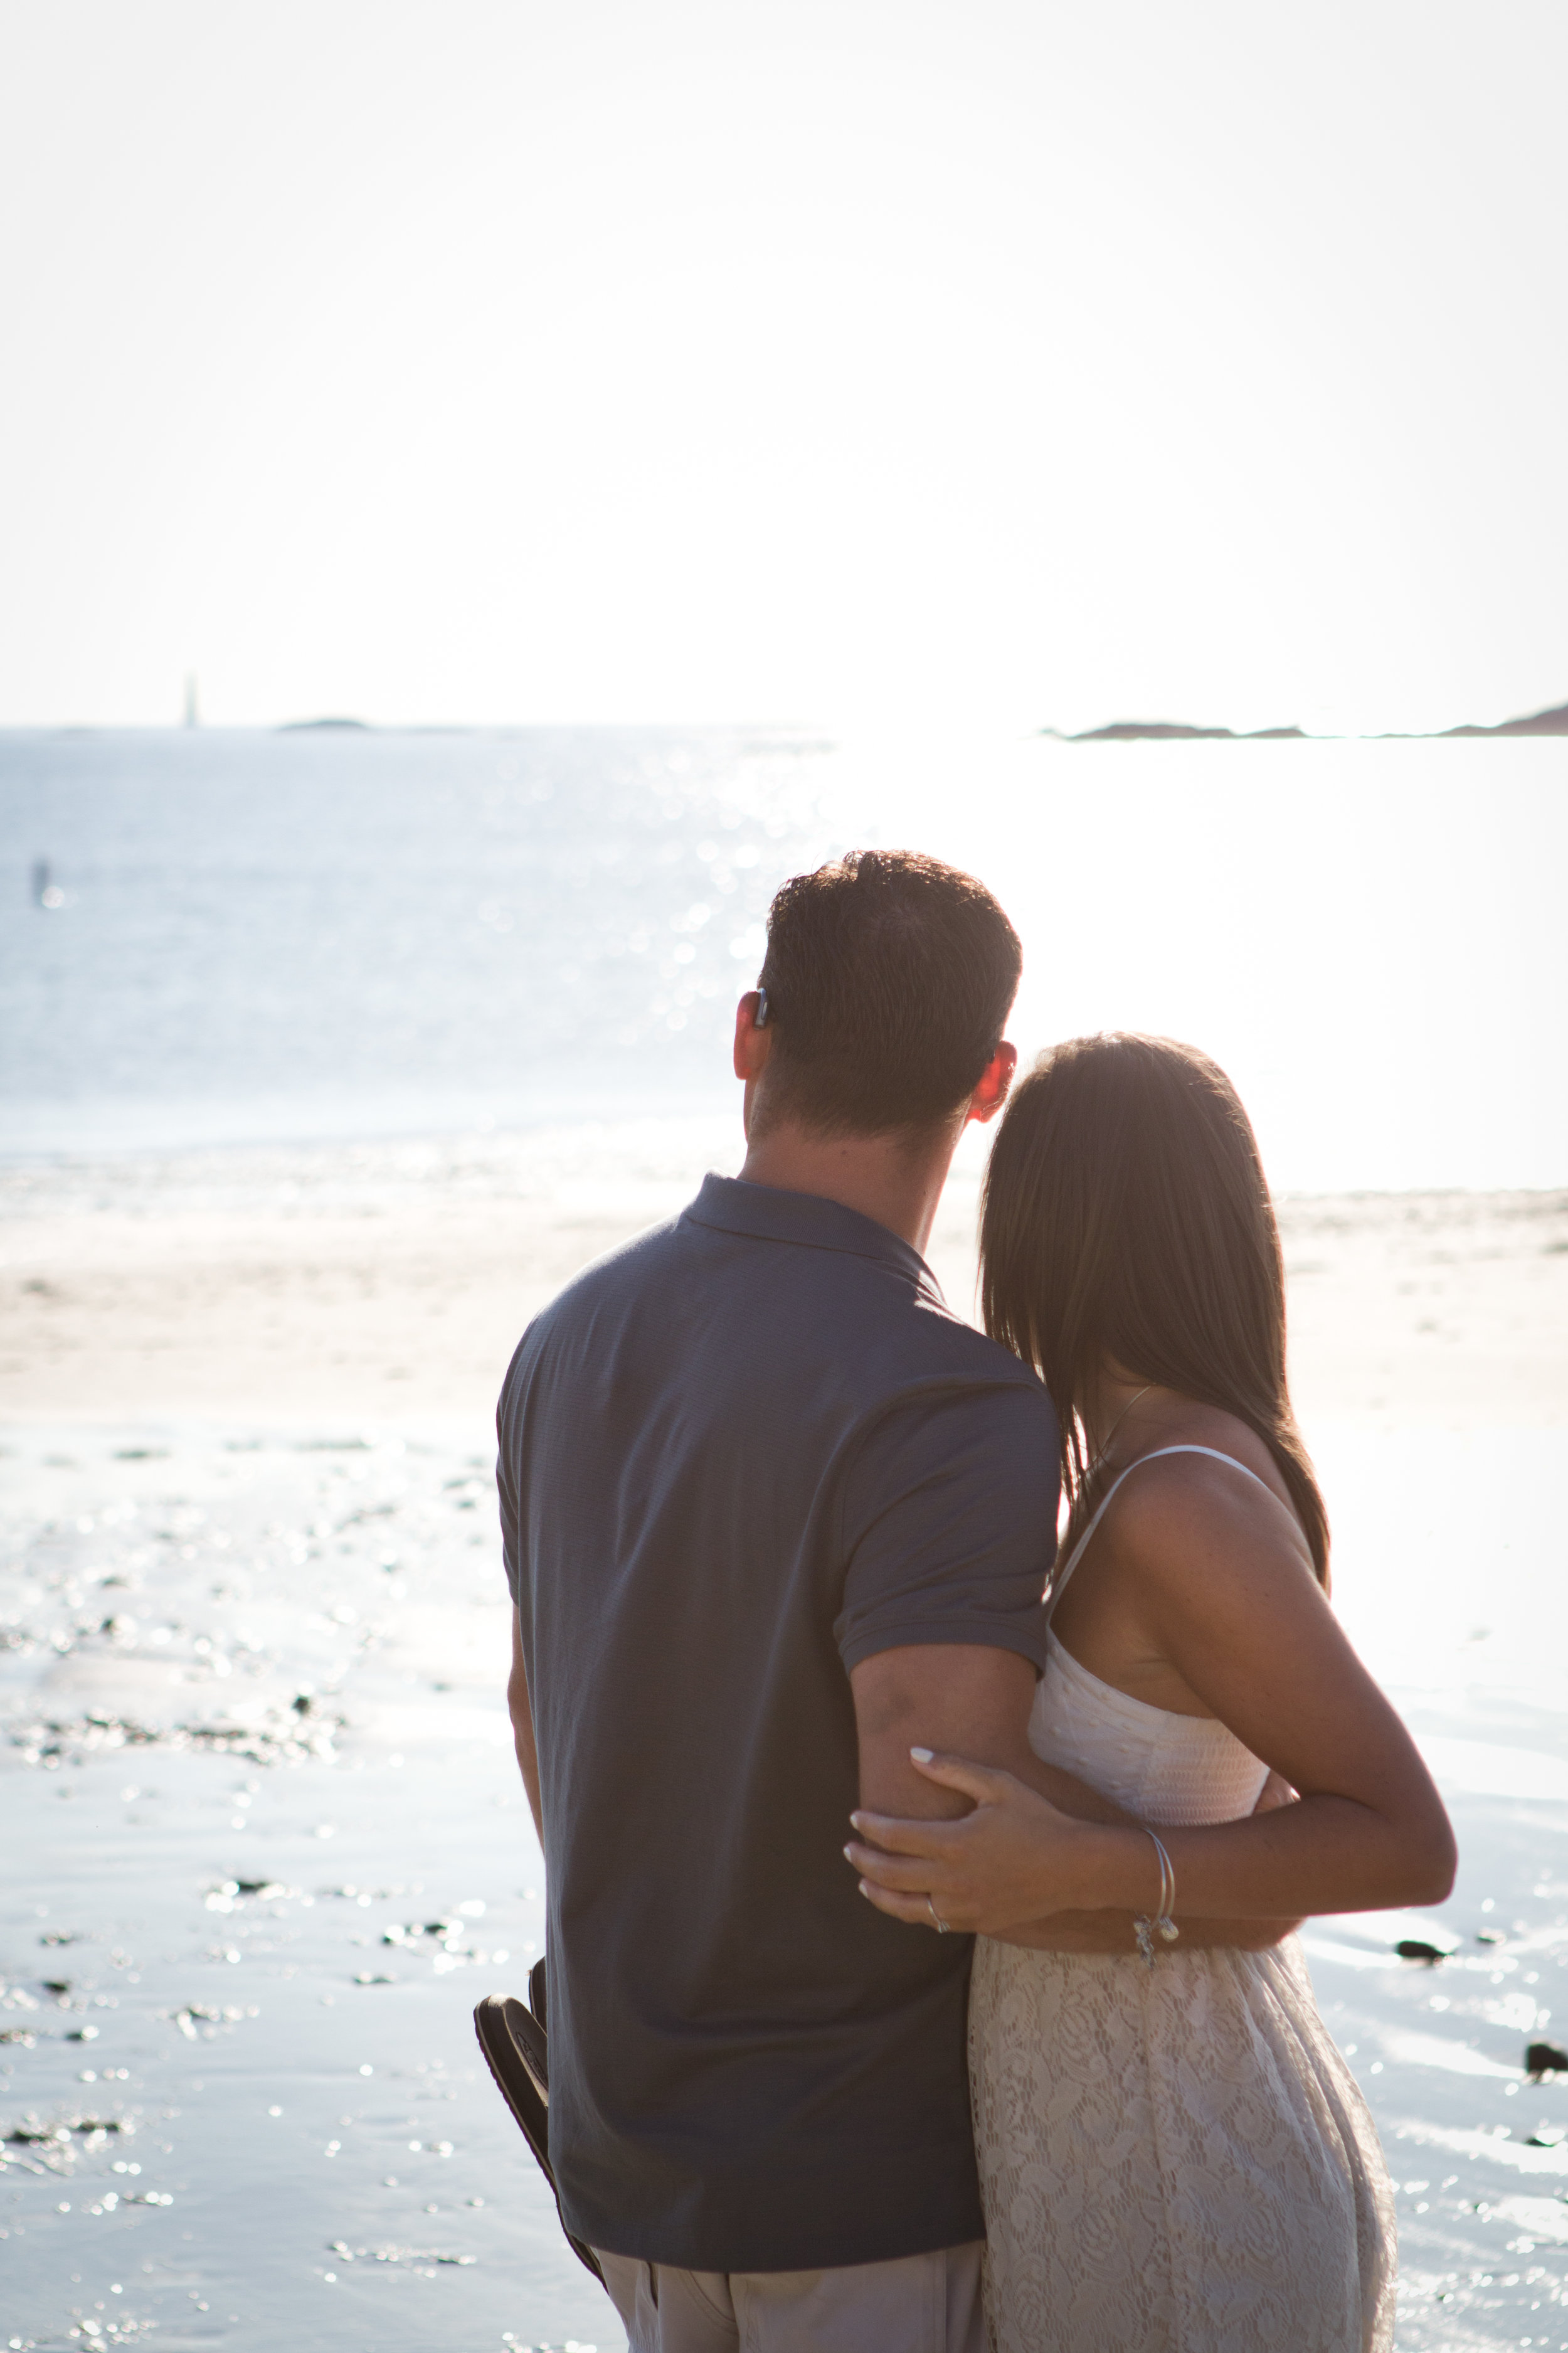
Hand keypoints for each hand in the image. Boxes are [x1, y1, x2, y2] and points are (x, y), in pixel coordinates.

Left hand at [845, 1748, 1102, 1934]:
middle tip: (849, 1850)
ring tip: (863, 1883)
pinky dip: (911, 1912)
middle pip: (890, 1874)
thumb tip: (913, 1754)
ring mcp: (963, 1906)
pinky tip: (904, 1902)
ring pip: (905, 1907)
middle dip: (863, 1861)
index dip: (870, 1827)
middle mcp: (952, 1879)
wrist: (1073, 1868)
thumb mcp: (997, 1784)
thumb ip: (952, 1769)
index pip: (894, 1836)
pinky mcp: (976, 1922)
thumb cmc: (1036, 1819)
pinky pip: (932, 1922)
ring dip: (878, 1894)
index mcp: (953, 1842)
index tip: (855, 1817)